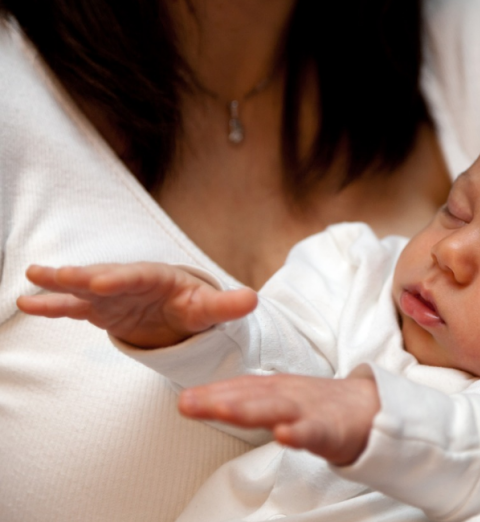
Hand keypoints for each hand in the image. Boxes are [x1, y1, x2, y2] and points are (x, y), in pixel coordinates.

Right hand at [17, 262, 257, 347]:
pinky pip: (72, 306)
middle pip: (104, 276)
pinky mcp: (99, 309)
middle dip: (82, 276)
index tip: (102, 281)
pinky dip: (52, 304)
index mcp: (158, 278)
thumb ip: (227, 306)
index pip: (139, 276)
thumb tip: (253, 300)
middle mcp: (129, 281)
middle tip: (61, 276)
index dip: (121, 279)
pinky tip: (27, 302)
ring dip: (59, 284)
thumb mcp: (210, 309)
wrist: (177, 311)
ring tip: (33, 279)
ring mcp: (110, 295)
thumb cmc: (193, 307)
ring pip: (82, 288)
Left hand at [179, 374, 379, 465]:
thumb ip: (250, 400)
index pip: (241, 389)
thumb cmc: (321, 408)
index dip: (212, 393)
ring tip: (222, 410)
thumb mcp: (282, 400)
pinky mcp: (331, 430)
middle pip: (251, 396)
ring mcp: (309, 411)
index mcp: (276, 390)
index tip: (185, 400)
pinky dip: (298, 433)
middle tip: (188, 403)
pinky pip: (313, 432)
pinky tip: (283, 435)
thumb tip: (208, 402)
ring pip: (277, 409)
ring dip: (249, 409)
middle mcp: (289, 396)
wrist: (372, 409)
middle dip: (219, 399)